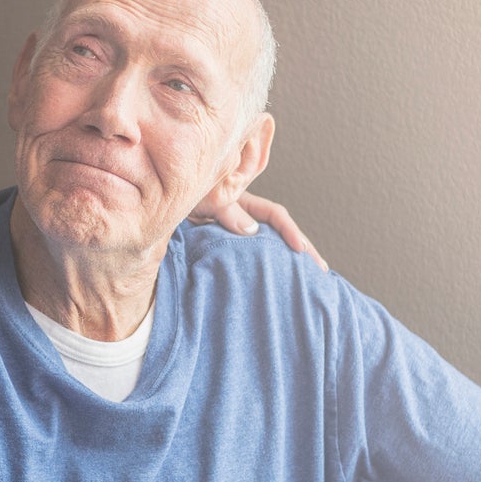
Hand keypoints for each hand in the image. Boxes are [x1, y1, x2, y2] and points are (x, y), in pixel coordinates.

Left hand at [187, 192, 327, 270]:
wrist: (160, 207)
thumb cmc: (183, 198)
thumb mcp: (206, 200)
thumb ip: (226, 212)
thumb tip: (252, 231)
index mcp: (244, 203)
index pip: (276, 215)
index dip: (291, 231)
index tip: (301, 250)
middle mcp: (245, 217)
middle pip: (280, 233)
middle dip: (302, 250)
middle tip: (320, 271)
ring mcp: (238, 232)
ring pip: (269, 246)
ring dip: (287, 261)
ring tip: (305, 282)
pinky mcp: (227, 247)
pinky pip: (251, 257)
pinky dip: (265, 268)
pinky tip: (273, 283)